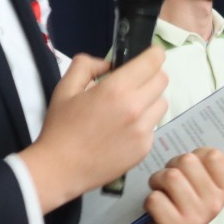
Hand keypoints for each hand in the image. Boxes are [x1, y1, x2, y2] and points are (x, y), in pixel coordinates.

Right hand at [20, 48, 169, 210]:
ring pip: (161, 104)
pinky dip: (144, 124)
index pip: (154, 61)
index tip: (150, 55)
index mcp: (117, 89)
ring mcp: (144, 130)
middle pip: (162, 80)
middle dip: (151, 76)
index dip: (154, 54)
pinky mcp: (145, 149)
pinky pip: (154, 127)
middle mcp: (136, 108)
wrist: (60, 169)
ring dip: (150, 100)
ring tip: (128, 108)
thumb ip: (86, 65)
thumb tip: (108, 63)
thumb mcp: (65, 88)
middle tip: (134, 83)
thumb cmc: (61, 127)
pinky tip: (123, 130)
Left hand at [125, 149, 223, 223]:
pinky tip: (155, 210)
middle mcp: (215, 204)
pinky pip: (155, 198)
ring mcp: (196, 218)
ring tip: (160, 192)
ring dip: (157, 181)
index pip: (213, 155)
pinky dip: (149, 201)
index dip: (195, 155)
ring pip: (170, 177)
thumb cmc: (183, 206)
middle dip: (171, 166)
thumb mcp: (207, 189)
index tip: (190, 169)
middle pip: (187, 161)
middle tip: (170, 181)